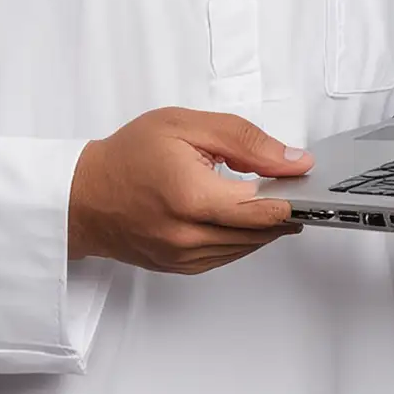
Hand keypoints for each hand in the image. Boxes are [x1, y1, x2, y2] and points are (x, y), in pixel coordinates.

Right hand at [68, 106, 313, 272]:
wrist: (84, 195)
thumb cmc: (128, 155)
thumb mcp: (185, 126)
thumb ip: (244, 141)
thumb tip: (292, 161)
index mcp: (193, 197)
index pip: (265, 210)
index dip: (294, 198)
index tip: (309, 184)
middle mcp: (190, 236)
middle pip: (262, 231)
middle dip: (283, 208)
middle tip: (290, 184)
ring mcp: (185, 257)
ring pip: (248, 246)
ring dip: (264, 224)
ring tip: (265, 195)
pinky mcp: (182, 267)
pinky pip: (228, 255)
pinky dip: (241, 235)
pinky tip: (238, 213)